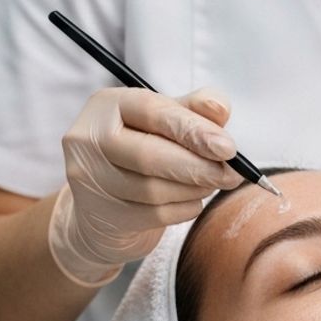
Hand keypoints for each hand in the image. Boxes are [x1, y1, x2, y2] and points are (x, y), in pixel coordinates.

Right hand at [49, 86, 242, 285]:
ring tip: (211, 183)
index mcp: (107, 104)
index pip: (151, 110)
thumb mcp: (167, 121)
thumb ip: (194, 110)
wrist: (106, 201)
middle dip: (199, 166)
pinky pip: (153, 216)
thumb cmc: (144, 148)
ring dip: (194, 189)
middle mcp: (88, 139)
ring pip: (153, 189)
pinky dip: (184, 209)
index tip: (228, 147)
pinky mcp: (100, 214)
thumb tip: (220, 107)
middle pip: (148, 155)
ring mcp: (88, 179)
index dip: (193, 129)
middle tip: (232, 174)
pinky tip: (191, 201)